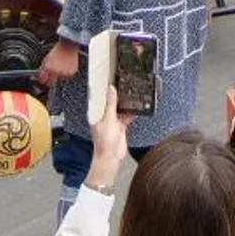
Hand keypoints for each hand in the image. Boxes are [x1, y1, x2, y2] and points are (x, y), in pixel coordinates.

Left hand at [35, 37, 81, 93]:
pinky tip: (66, 67)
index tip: (44, 79)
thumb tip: (39, 77)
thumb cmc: (56, 51)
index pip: (42, 81)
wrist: (68, 46)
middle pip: (50, 84)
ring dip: (59, 77)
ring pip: (59, 81)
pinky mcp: (71, 73)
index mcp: (48, 68)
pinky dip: (66, 75)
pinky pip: (66, 78)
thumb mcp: (46, 59)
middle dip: (50, 81)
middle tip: (51, 77)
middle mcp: (55, 72)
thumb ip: (42, 69)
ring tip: (60, 68)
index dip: (43, 80)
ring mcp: (63, 73)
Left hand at [87, 70, 130, 185]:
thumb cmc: (104, 143)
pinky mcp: (121, 125)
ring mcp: (113, 120)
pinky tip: (138, 106)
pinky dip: (133, 112)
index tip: (109, 76)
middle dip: (117, 93)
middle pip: (111, 101)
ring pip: (121, 107)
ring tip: (132, 91)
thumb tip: (111, 90)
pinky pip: (128, 115)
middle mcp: (104, 115)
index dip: (104, 87)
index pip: (100, 96)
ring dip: (126, 102)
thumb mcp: (108, 120)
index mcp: (97, 113)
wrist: (111, 158)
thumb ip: (111, 105)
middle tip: (124, 81)